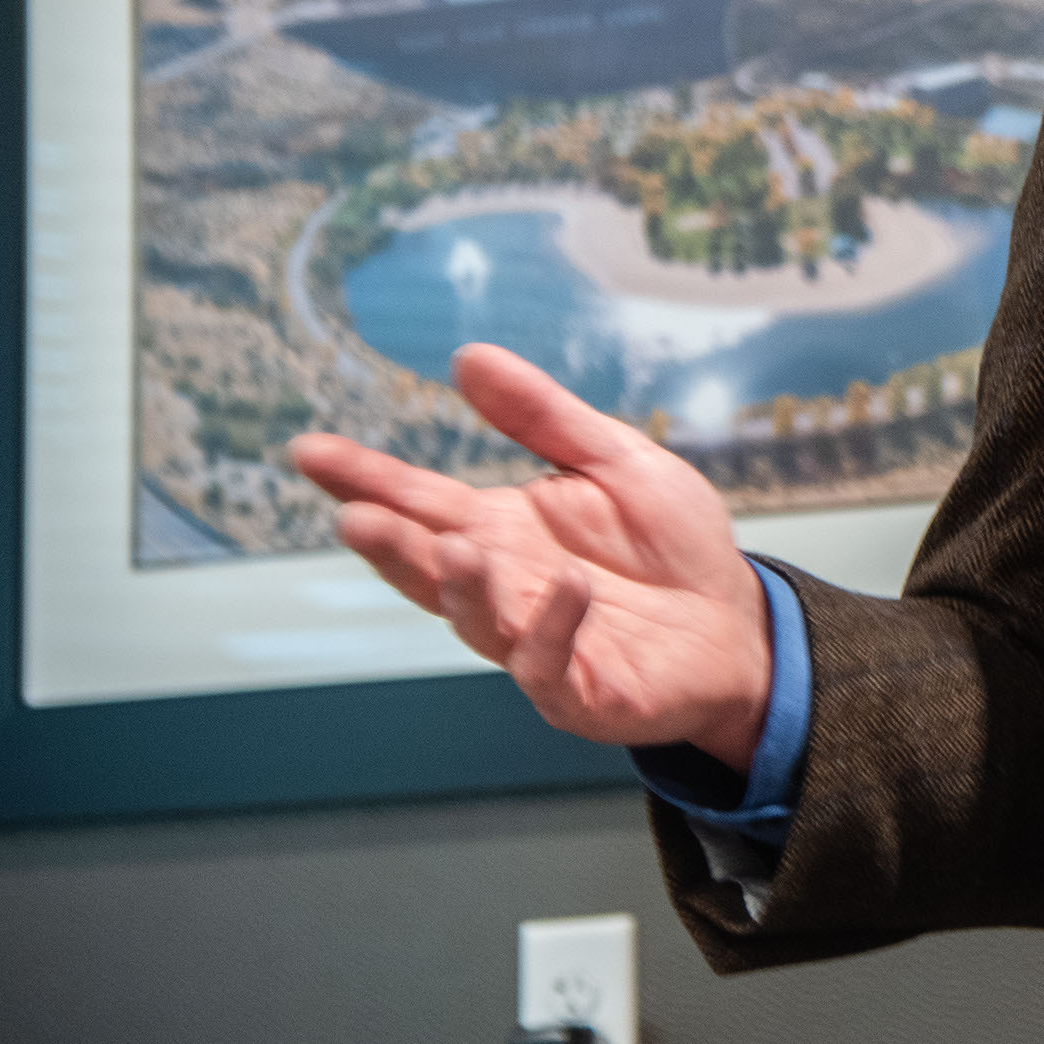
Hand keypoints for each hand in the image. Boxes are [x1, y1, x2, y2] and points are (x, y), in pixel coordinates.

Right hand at [287, 343, 774, 768]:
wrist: (735, 622)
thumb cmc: (670, 545)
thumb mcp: (614, 460)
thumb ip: (542, 417)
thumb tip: (469, 356)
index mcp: (501, 530)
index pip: (418, 501)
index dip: (362, 479)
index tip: (307, 451)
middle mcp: (502, 586)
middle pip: (428, 565)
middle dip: (390, 544)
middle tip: (355, 516)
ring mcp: (533, 641)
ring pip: (475, 619)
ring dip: (460, 587)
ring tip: (453, 547)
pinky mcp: (578, 687)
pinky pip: (551, 663)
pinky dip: (553, 627)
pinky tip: (568, 587)